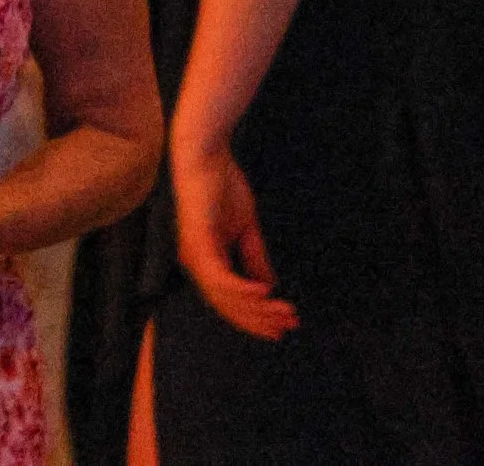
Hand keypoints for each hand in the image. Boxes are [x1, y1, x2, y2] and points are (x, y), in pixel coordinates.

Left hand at [169, 133, 297, 339]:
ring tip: (284, 312)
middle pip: (227, 304)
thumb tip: (268, 286)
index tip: (284, 325)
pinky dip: (241, 289)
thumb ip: (253, 257)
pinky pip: (218, 275)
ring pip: (224, 295)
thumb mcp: (244, 229)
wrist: (206, 156)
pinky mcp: (197, 240)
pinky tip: (264, 294)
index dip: (255, 317)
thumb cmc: (221, 187)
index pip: (229, 300)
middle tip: (289, 326)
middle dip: (259, 319)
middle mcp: (196, 262)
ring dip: (257, 308)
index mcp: (205, 261)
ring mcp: (194, 253)